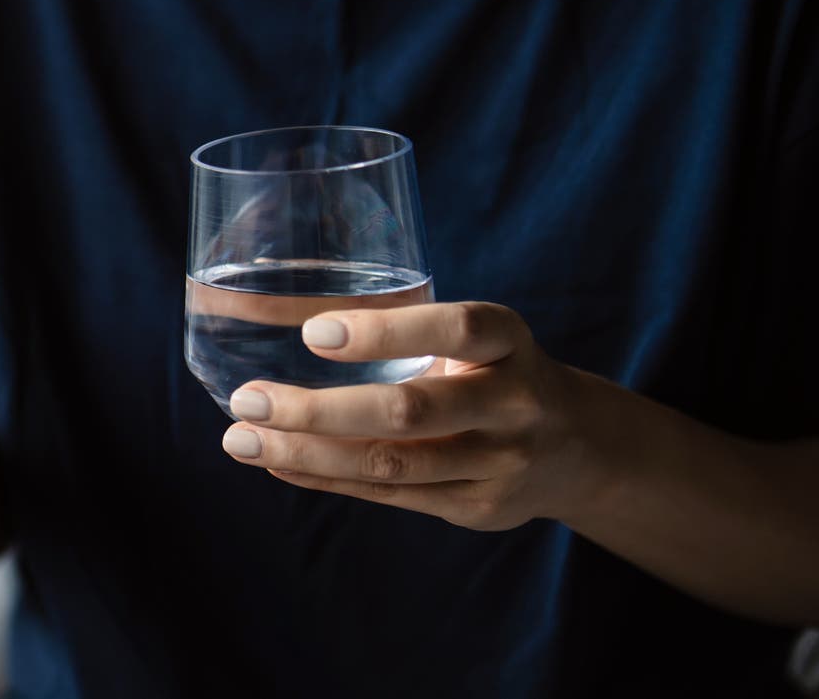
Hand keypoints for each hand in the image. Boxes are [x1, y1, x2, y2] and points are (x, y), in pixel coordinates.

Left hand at [219, 301, 620, 530]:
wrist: (577, 447)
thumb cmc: (492, 371)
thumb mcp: (473, 337)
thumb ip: (400, 326)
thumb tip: (268, 310)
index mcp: (509, 343)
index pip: (456, 329)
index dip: (385, 331)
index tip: (312, 333)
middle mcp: (513, 404)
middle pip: (410, 411)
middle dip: (318, 410)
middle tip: (247, 400)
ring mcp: (500, 464)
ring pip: (391, 465)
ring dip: (305, 452)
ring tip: (242, 439)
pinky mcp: (477, 508)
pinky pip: (389, 496)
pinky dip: (325, 477)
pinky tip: (277, 462)